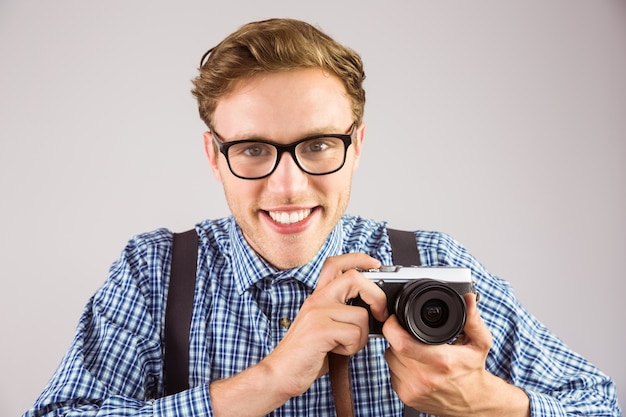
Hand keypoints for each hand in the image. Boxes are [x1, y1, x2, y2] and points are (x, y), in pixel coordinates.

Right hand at [210, 252, 387, 416]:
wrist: (281, 372)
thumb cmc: (307, 353)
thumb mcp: (324, 325)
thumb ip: (342, 312)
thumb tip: (373, 310)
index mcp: (318, 296)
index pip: (336, 263)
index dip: (359, 259)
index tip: (375, 264)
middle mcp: (317, 299)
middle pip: (354, 278)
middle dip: (376, 296)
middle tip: (380, 314)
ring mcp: (317, 312)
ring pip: (361, 315)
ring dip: (361, 336)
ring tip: (344, 345)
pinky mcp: (320, 329)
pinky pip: (354, 333)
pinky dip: (352, 347)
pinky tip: (336, 352)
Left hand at [383, 293, 529, 416]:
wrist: (474, 402)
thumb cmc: (474, 370)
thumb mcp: (480, 342)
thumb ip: (472, 320)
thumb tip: (468, 300)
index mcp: (441, 362)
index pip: (401, 343)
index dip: (393, 327)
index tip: (396, 319)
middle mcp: (425, 378)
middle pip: (393, 348)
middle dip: (398, 336)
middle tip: (412, 334)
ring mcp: (414, 390)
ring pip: (390, 360)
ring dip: (398, 351)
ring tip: (416, 349)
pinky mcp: (406, 397)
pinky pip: (392, 373)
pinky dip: (399, 365)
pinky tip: (414, 364)